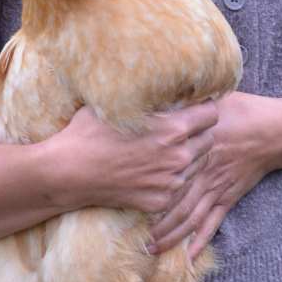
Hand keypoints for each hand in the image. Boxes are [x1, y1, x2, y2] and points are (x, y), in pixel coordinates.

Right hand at [43, 101, 218, 216]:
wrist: (69, 172)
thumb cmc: (90, 131)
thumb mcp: (121, 103)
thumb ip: (150, 97)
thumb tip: (165, 80)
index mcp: (173, 129)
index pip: (212, 114)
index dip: (204, 108)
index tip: (195, 107)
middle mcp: (178, 157)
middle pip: (209, 140)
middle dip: (198, 133)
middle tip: (180, 129)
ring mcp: (170, 182)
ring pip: (196, 165)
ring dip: (187, 156)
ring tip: (164, 150)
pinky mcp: (160, 201)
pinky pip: (177, 186)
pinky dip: (170, 179)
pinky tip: (151, 171)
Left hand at [147, 91, 281, 259]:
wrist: (274, 130)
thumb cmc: (240, 110)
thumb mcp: (208, 103)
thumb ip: (183, 107)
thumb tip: (156, 103)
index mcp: (195, 147)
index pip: (166, 172)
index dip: (147, 187)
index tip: (127, 197)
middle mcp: (203, 171)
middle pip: (174, 202)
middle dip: (154, 221)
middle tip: (133, 235)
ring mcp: (217, 187)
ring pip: (190, 217)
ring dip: (171, 236)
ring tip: (152, 249)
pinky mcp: (229, 197)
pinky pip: (213, 222)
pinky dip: (200, 240)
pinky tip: (189, 255)